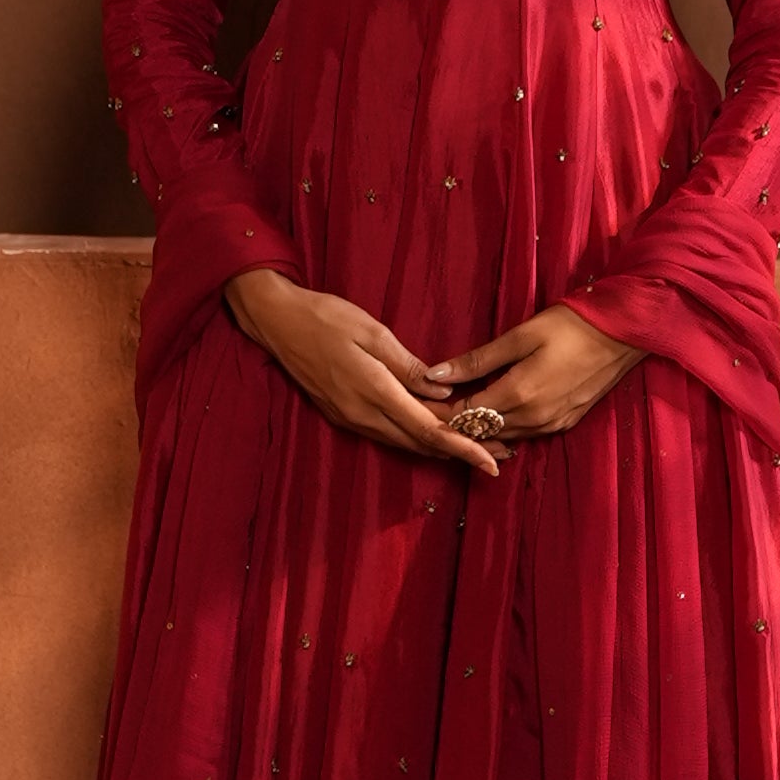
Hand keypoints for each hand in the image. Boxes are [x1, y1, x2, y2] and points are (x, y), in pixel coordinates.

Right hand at [225, 268, 501, 477]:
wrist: (277, 322)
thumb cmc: (326, 317)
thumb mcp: (373, 332)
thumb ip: (409, 367)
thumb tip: (443, 396)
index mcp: (374, 392)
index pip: (428, 430)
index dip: (463, 448)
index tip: (491, 462)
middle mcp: (363, 414)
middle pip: (420, 444)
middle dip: (462, 453)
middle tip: (502, 455)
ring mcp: (351, 418)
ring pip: (405, 443)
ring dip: (442, 448)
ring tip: (480, 448)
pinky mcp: (344, 415)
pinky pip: (389, 434)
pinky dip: (418, 438)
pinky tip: (437, 433)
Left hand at [432, 305, 640, 442]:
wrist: (624, 333)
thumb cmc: (572, 325)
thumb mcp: (521, 335)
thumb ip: (477, 359)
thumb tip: (435, 373)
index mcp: (519, 395)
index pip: (465, 417)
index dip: (439, 413)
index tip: (419, 403)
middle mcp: (534, 419)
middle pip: (481, 433)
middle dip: (455, 423)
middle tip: (432, 408)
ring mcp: (552, 425)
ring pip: (503, 437)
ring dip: (479, 428)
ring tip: (457, 411)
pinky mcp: (565, 423)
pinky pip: (525, 434)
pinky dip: (505, 428)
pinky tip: (494, 414)